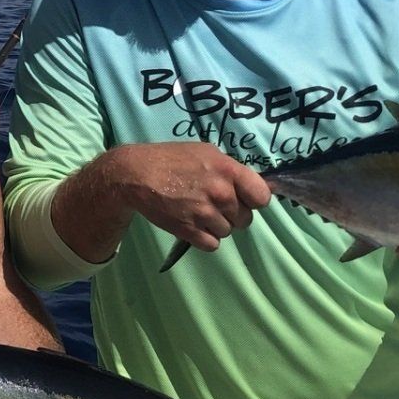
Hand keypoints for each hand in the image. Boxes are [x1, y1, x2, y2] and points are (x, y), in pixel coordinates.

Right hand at [116, 143, 270, 252]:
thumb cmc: (171, 159)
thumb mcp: (205, 153)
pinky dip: (204, 238)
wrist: (136, 175)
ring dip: (216, 226)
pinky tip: (193, 225)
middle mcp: (220, 193)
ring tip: (199, 212)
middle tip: (214, 205)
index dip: (254, 200)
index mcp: (228, 170)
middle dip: (233, 214)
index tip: (244, 199)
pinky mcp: (189, 230)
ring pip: (227, 232)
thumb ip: (230, 169)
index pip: (262, 197)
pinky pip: (212, 245)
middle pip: (245, 219)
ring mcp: (205, 213)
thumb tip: (249, 186)